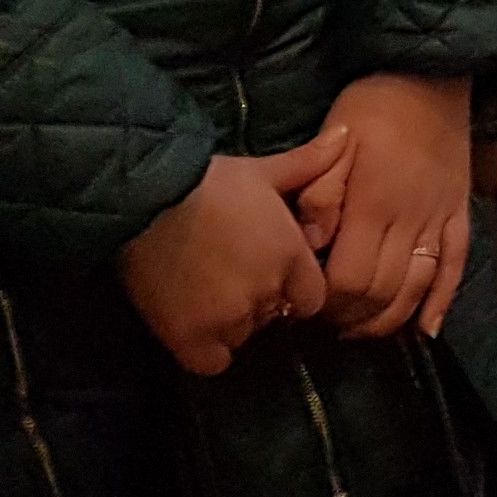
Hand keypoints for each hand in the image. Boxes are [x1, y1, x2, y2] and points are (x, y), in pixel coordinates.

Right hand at [117, 130, 351, 375]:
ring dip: (231, 322)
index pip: (312, 297)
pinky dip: (206, 351)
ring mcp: (228, 319)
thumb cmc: (211, 181)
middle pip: (275, 314)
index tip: (272, 274)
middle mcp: (267, 293)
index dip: (295, 289)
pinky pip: (211, 362)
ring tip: (207, 293)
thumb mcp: (265, 169)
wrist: (149, 199)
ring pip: (243, 335)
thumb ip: (311, 161)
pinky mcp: (189, 337)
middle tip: (232, 277)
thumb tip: (348, 134)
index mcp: (292, 258)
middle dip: (260, 300)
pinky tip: (195, 327)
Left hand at [314, 73, 473, 340]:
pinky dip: (443, 302)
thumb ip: (320, 195)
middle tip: (328, 321)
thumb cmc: (370, 111)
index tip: (305, 304)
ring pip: (418, 288)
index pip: (348, 279)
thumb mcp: (331, 144)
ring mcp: (440, 220)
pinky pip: (456, 267)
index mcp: (373, 205)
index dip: (325, 303)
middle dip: (352, 317)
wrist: (429, 78)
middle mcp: (410, 221)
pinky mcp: (459, 215)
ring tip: (364, 328)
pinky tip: (428, 329)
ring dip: (391, 318)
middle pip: (382, 292)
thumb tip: (311, 244)